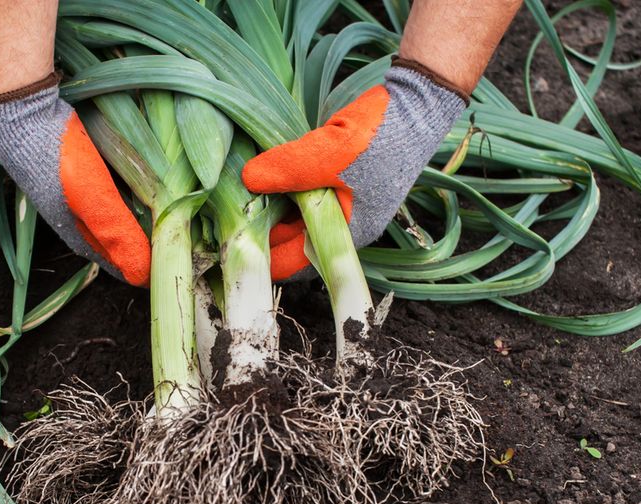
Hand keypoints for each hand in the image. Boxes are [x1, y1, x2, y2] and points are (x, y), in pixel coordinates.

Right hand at [0, 74, 150, 286]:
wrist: (21, 109)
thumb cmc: (58, 158)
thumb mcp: (93, 199)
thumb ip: (117, 232)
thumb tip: (142, 274)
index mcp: (74, 228)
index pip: (110, 259)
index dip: (133, 268)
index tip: (155, 277)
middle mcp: (69, 211)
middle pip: (106, 238)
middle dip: (130, 246)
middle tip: (158, 249)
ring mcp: (67, 186)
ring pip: (103, 211)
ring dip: (125, 218)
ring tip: (151, 221)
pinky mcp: (70, 161)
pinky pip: (100, 185)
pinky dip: (118, 191)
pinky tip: (129, 181)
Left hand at [243, 61, 467, 262]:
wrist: (418, 104)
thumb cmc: (380, 135)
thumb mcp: (327, 153)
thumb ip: (285, 169)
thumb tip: (245, 179)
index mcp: (346, 233)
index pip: (292, 262)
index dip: (260, 255)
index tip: (227, 240)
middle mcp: (344, 226)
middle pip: (290, 239)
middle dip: (259, 227)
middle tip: (223, 211)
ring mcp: (343, 203)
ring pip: (294, 214)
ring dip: (270, 204)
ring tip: (237, 189)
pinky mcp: (340, 181)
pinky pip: (303, 193)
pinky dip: (283, 186)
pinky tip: (263, 171)